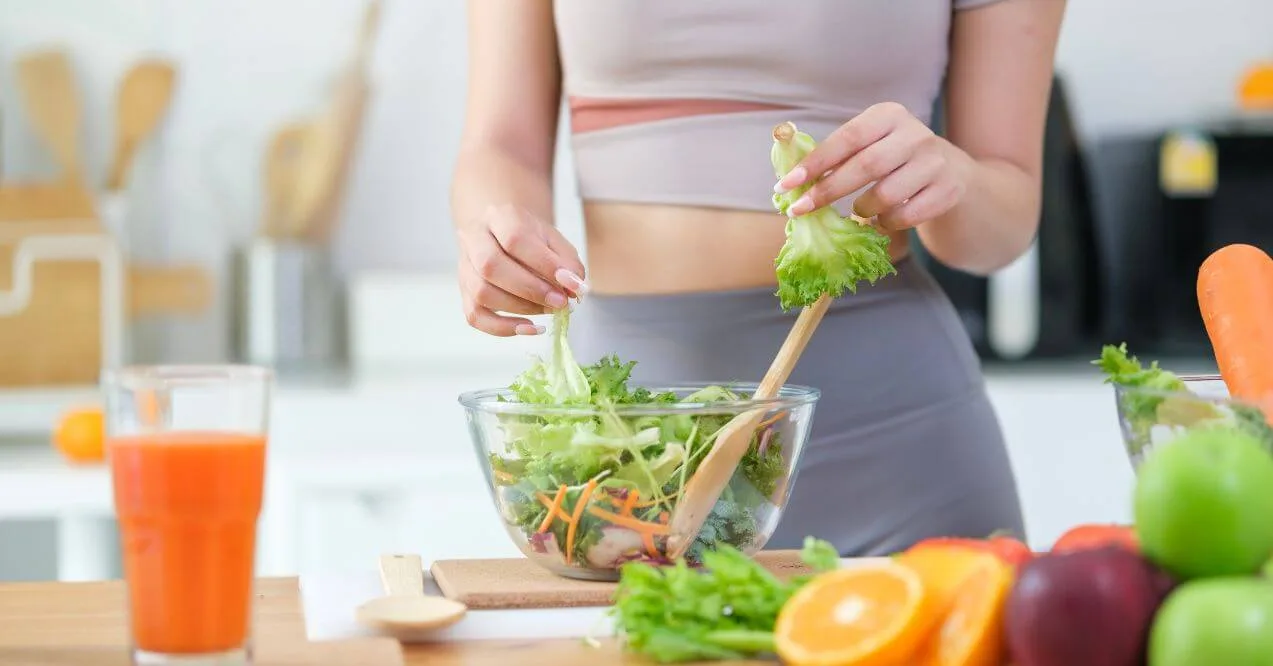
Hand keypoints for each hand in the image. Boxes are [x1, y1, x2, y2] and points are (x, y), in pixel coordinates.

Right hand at [455, 204, 588, 336]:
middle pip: (491, 266)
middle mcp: (474, 238)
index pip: (515, 238)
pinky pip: (475, 316)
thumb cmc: (531, 240)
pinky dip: (503, 328)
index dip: (544, 264)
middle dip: (530, 289)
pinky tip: (529, 328)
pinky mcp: (464, 292)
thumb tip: (574, 288)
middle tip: (560, 302)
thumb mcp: (554, 241)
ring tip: (548, 310)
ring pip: (481, 293)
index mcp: (499, 216)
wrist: (503, 237)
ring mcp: (465, 267)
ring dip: (520, 308)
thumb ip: (567, 262)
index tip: (570, 283)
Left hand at [774, 102, 972, 231]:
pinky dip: (886, 223)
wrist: (951, 172)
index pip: (847, 138)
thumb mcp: (871, 145)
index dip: (815, 163)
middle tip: (801, 210)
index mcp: (889, 115)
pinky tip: (881, 220)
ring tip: (858, 211)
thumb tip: (791, 183)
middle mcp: (915, 134)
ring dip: (862, 209)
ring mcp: (936, 162)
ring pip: (886, 195)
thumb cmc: (894, 159)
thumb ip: (839, 156)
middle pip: (865, 167)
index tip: (786, 184)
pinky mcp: (948, 190)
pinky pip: (906, 216)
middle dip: (828, 191)